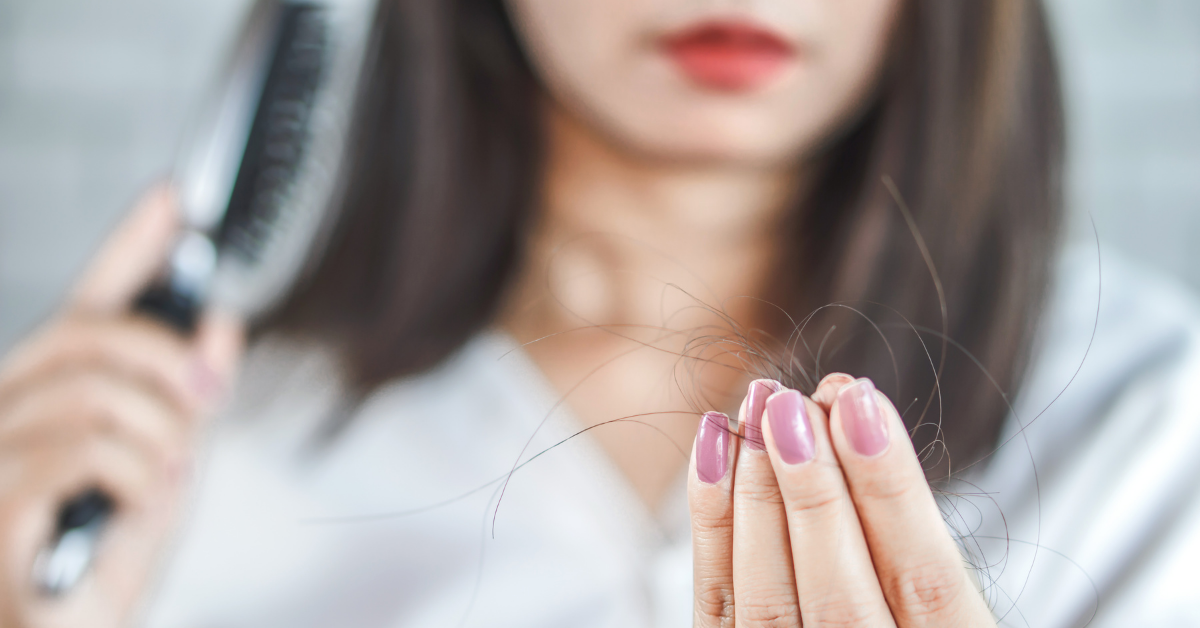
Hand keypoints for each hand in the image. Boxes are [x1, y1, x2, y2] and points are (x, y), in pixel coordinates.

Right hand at [0, 187, 243, 627]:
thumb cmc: (100, 577)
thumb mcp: (167, 475)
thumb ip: (186, 402)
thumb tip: (220, 323)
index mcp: (45, 405)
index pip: (84, 306)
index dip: (128, 248)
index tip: (174, 199)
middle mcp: (1, 418)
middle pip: (83, 335)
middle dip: (165, 354)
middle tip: (212, 394)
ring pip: (91, 393)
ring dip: (160, 433)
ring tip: (170, 476)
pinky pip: (78, 451)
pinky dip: (138, 472)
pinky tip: (143, 500)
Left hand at [688, 374, 993, 626]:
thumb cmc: (904, 607)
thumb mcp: (936, 582)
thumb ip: (901, 517)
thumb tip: (851, 407)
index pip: (925, 581)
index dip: (893, 491)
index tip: (861, 404)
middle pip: (841, 597)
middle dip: (813, 490)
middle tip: (792, 405)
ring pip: (770, 602)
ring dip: (757, 495)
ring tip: (757, 410)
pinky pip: (719, 601)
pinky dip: (713, 521)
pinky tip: (715, 447)